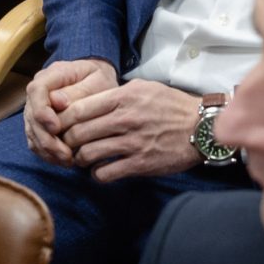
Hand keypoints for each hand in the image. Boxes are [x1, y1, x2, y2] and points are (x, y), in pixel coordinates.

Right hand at [23, 58, 117, 165]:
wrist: (96, 81)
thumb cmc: (99, 80)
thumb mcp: (97, 80)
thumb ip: (78, 91)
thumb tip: (58, 102)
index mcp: (51, 75)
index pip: (36, 90)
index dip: (42, 111)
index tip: (56, 127)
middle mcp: (38, 92)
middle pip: (32, 117)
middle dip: (47, 139)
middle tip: (66, 155)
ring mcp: (35, 109)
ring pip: (32, 132)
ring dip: (47, 150)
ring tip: (68, 161)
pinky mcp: (38, 125)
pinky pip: (36, 142)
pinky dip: (47, 154)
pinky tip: (64, 161)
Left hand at [55, 78, 209, 182]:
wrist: (202, 127)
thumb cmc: (170, 105)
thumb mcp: (142, 88)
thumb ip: (114, 93)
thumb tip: (84, 101)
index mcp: (123, 97)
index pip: (77, 109)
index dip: (63, 120)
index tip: (61, 126)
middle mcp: (125, 119)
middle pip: (77, 133)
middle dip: (67, 142)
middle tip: (67, 145)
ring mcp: (132, 142)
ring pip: (88, 154)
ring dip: (80, 159)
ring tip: (82, 158)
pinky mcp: (140, 164)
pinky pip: (105, 173)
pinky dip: (97, 174)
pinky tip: (101, 170)